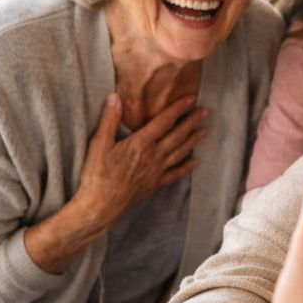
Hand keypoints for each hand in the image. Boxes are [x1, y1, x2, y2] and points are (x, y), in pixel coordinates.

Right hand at [74, 93, 207, 232]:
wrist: (100, 206)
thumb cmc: (96, 175)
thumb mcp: (98, 144)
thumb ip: (109, 119)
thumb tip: (115, 96)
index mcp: (140, 143)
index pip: (164, 121)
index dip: (178, 108)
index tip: (191, 98)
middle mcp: (153, 155)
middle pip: (177, 135)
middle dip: (192, 122)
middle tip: (206, 112)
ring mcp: (157, 170)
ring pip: (180, 152)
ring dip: (193, 140)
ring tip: (205, 131)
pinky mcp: (155, 183)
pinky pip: (176, 174)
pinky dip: (187, 167)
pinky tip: (196, 161)